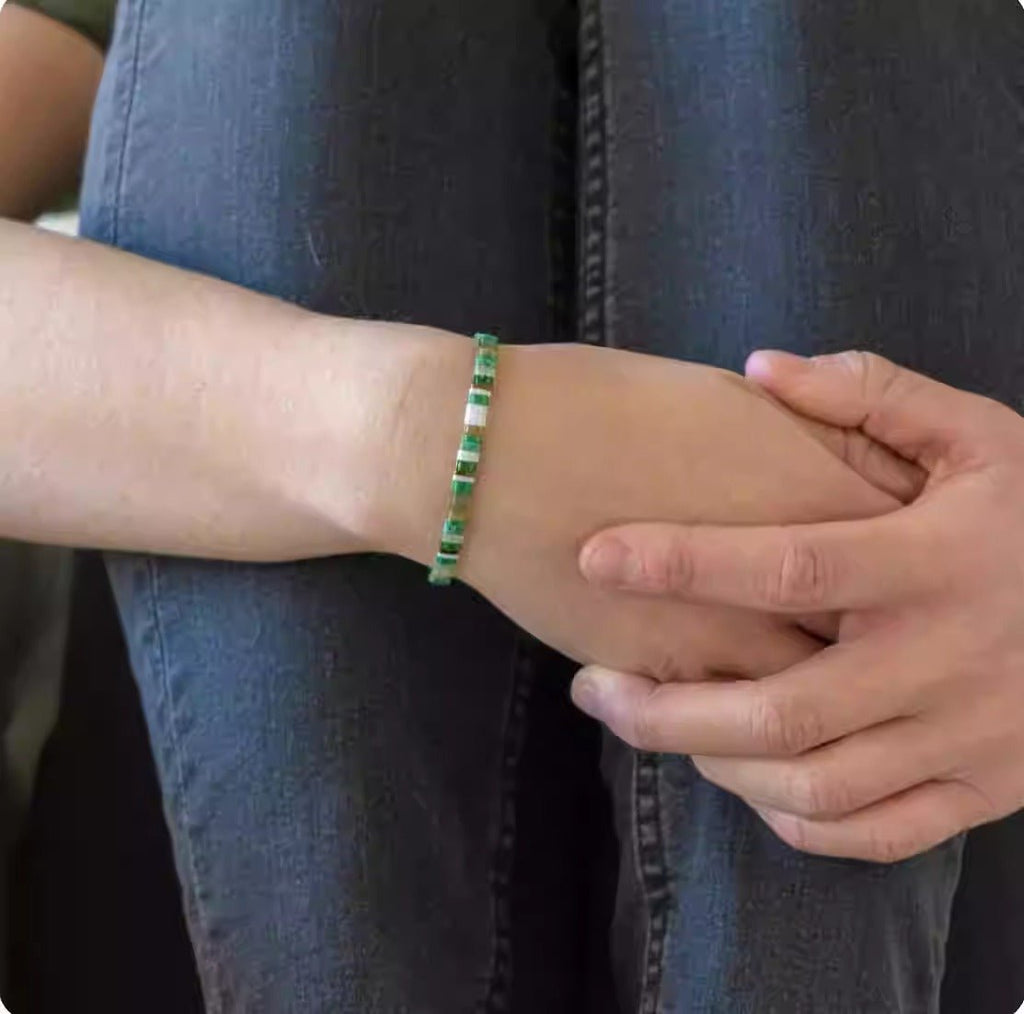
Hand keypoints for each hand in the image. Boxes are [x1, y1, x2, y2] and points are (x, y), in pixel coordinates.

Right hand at [387, 341, 914, 681]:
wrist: (488, 456)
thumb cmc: (601, 404)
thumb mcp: (728, 399)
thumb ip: (814, 436)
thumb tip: (854, 468)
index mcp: (814, 500)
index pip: (909, 547)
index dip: (915, 556)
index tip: (903, 556)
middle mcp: (786, 587)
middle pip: (872, 637)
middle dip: (882, 640)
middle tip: (873, 633)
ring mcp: (723, 640)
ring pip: (805, 697)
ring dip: (815, 692)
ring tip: (812, 677)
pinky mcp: (661, 675)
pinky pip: (728, 717)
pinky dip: (741, 712)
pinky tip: (732, 695)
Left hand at [573, 350, 1023, 861]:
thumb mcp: (984, 436)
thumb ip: (876, 395)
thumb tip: (762, 367)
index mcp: (934, 562)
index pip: (788, 564)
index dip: (683, 561)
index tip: (598, 553)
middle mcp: (943, 662)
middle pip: (781, 710)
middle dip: (665, 709)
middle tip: (592, 687)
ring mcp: (966, 740)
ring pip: (815, 784)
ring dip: (715, 764)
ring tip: (653, 725)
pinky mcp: (983, 790)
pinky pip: (874, 834)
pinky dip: (797, 820)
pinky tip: (747, 780)